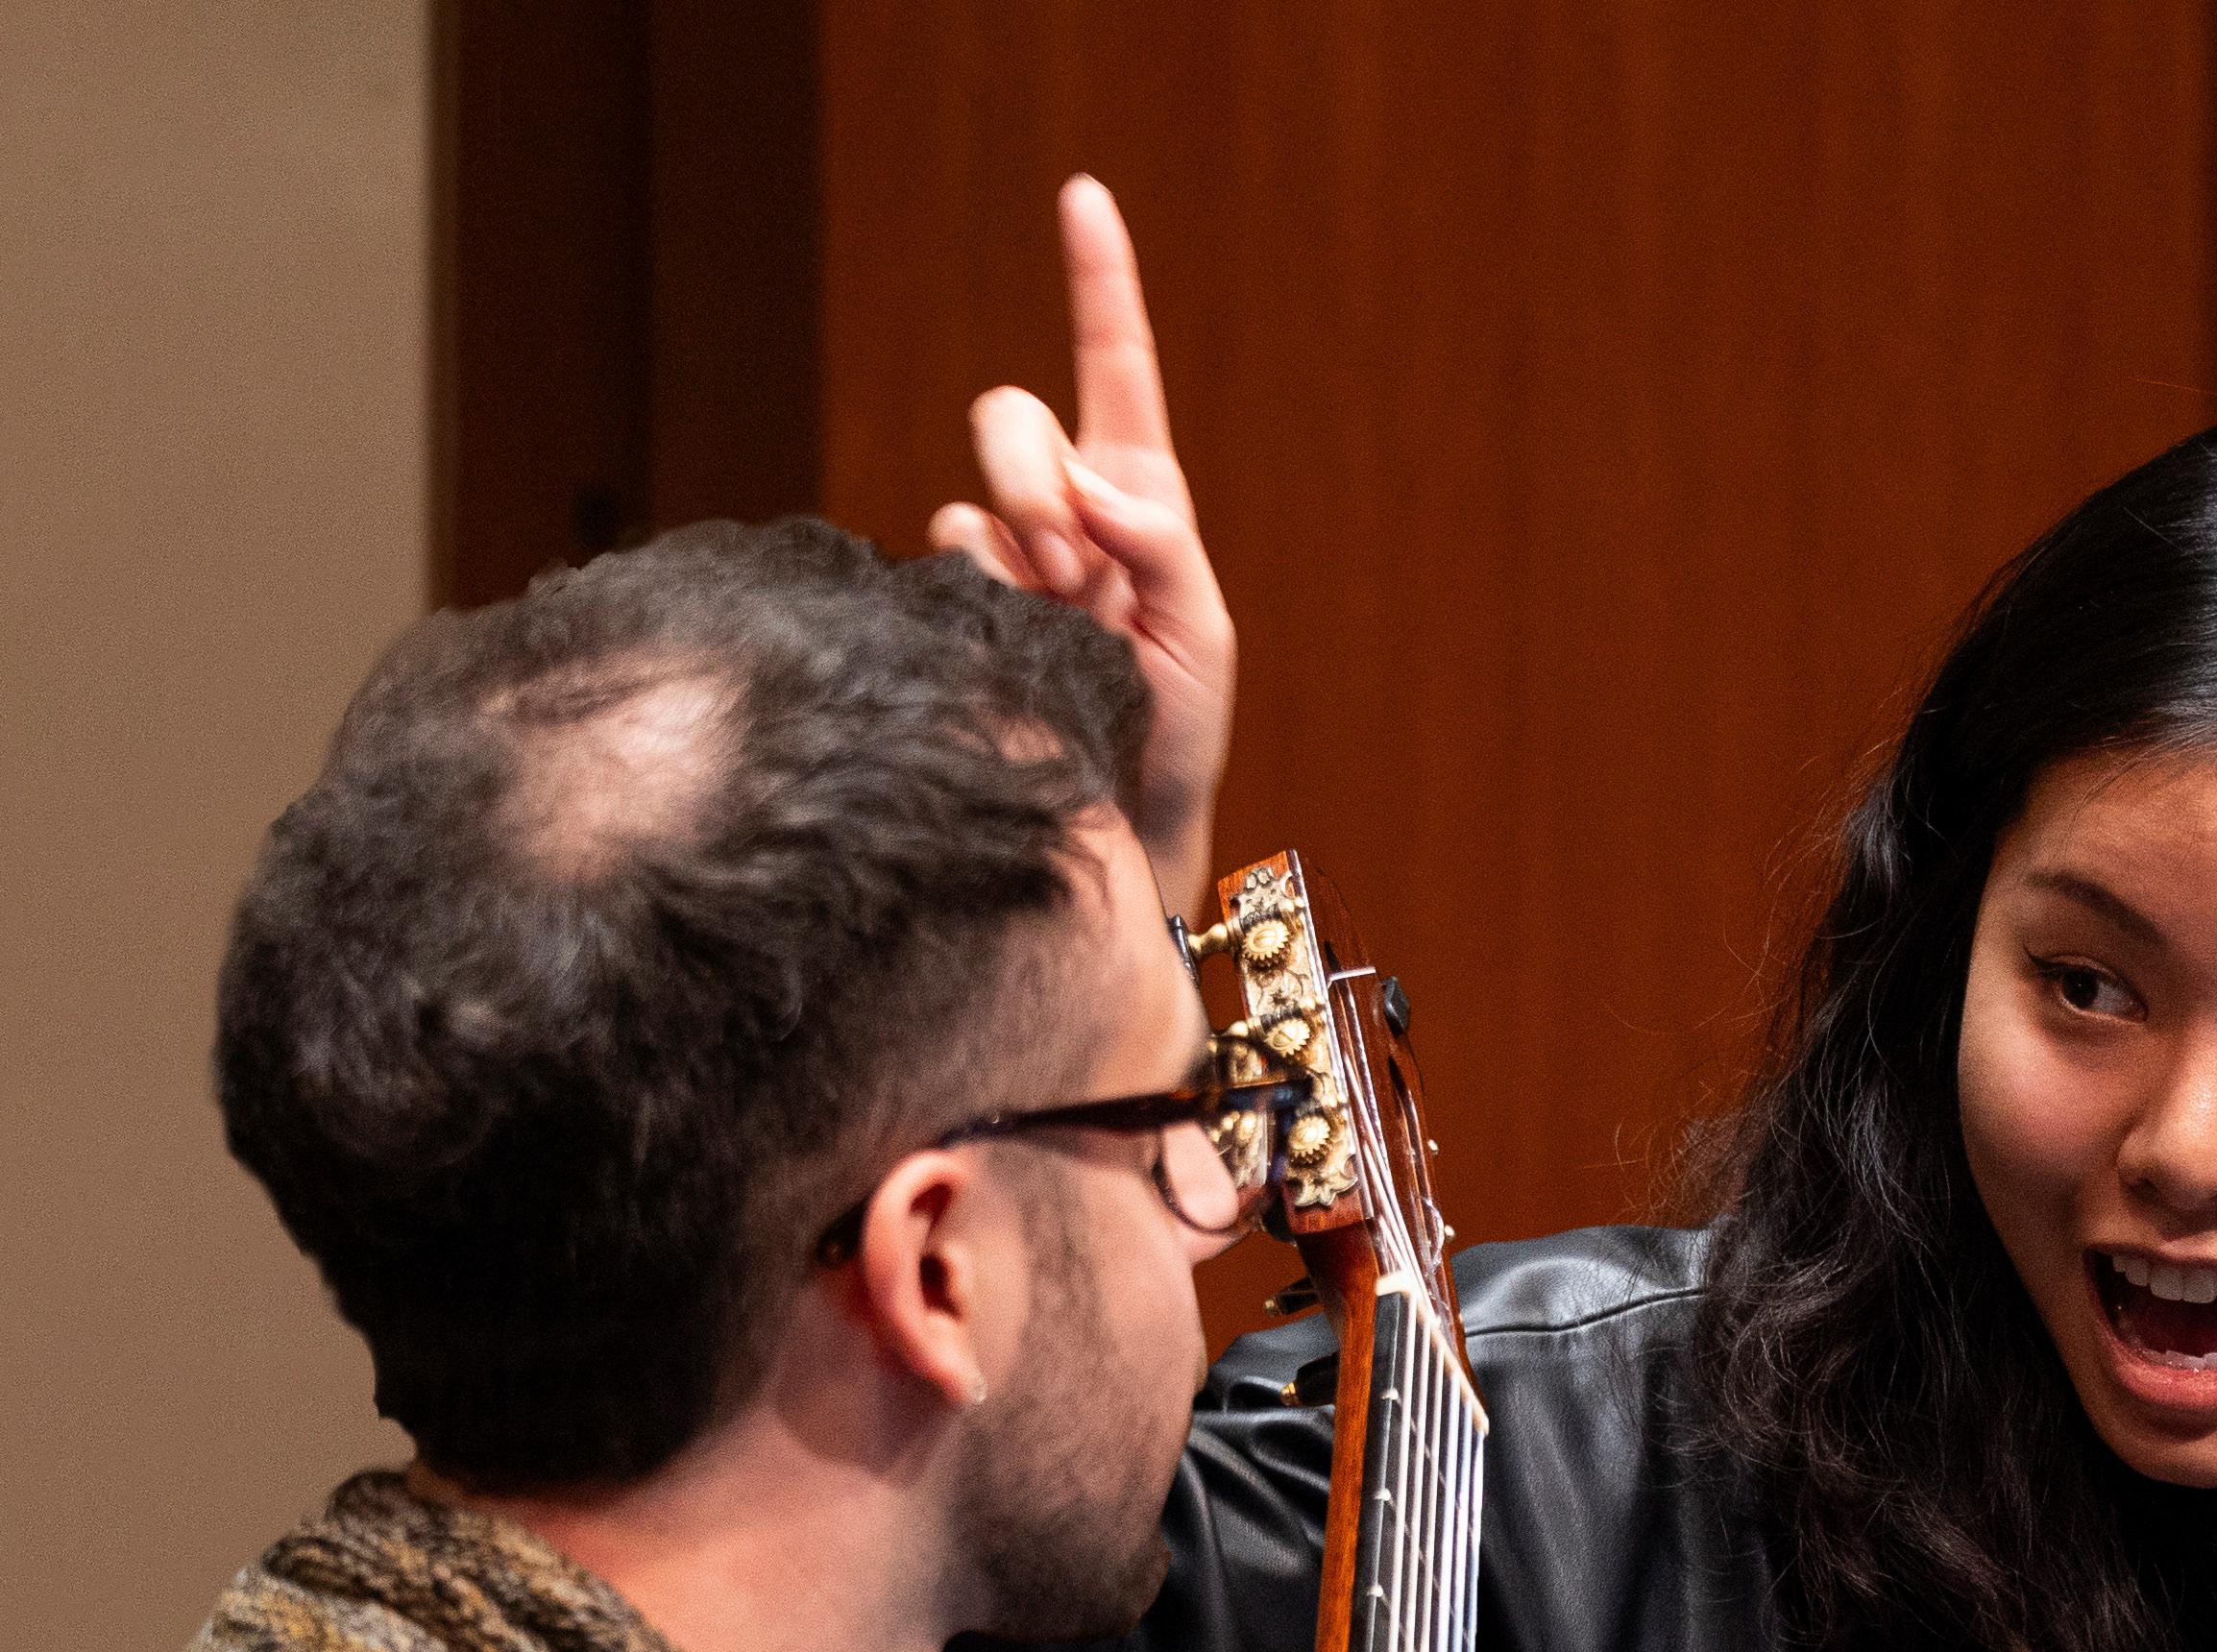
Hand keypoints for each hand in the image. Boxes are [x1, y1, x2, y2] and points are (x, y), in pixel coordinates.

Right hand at [930, 176, 1234, 919]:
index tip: (1082, 195)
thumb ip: (1157, 542)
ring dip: (1016, 553)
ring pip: (971, 497)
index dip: (1098, 279)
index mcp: (1138, 499)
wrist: (1124, 830)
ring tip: (1064, 631)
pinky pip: (950, 565)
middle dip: (1028, 473)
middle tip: (1065, 559)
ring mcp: (1006, 564)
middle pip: (1010, 418)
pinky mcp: (962, 612)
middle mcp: (1066, 515)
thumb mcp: (1203, 632)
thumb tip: (1088, 487)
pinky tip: (1018, 650)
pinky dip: (986, 598)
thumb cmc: (1177, 733)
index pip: (1115, 366)